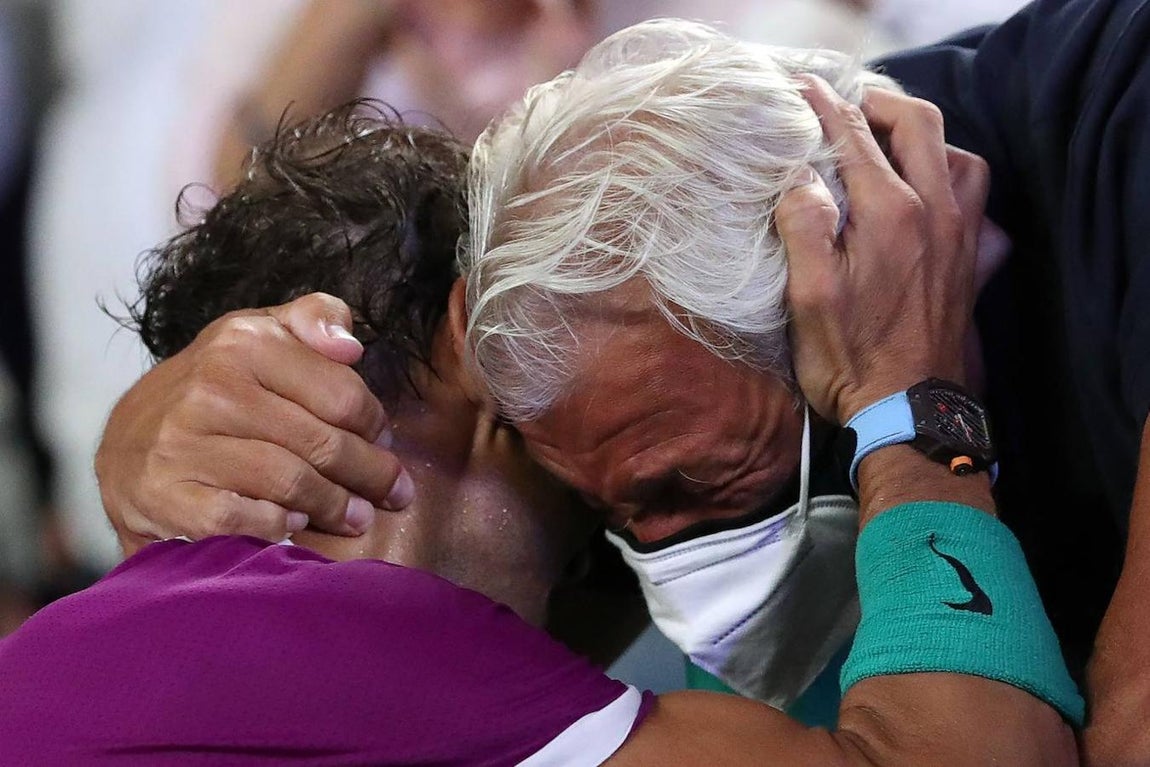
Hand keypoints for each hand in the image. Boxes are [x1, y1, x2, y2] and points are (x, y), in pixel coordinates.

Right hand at [95, 293, 414, 553]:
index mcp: (245, 343)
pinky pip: (243, 519)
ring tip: (357, 517)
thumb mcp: (261, 335)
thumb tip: (350, 345)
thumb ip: (314, 319)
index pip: (342, 394)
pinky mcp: (164, 494)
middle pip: (323, 443)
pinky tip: (296, 527)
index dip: (375, 425)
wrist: (127, 442)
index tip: (385, 443)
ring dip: (336, 507)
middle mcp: (211, 387)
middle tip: (394, 495)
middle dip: (370, 475)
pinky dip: (279, 527)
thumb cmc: (218, 387)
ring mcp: (182, 443)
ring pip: (291, 483)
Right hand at [778, 78, 989, 423]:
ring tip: (889, 144)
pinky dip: (956, 181)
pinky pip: (979, 201)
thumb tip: (799, 177)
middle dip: (879, 104)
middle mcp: (934, 213)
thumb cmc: (851, 359)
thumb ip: (803, 226)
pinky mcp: (972, 263)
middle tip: (846, 105)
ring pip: (959, 156)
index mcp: (890, 214)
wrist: (909, 413)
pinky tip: (931, 197)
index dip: (825, 107)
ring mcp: (960, 237)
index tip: (801, 91)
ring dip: (924, 137)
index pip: (855, 137)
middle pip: (918, 125)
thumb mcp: (807, 297)